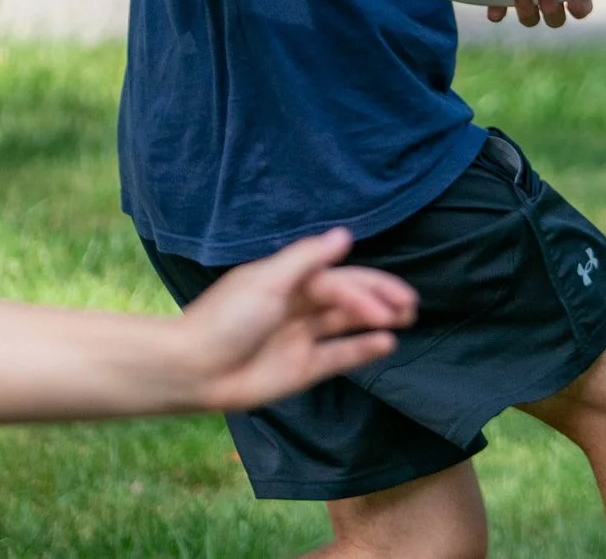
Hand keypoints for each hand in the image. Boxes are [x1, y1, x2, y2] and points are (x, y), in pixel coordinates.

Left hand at [175, 231, 416, 412]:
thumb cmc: (226, 319)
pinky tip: (386, 343)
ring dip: (376, 320)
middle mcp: (299, 306)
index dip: (366, 288)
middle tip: (411, 304)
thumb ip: (308, 259)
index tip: (390, 301)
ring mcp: (302, 338)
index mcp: (290, 281)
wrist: (194, 369)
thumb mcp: (267, 281)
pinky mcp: (302, 369)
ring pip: (347, 324)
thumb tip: (345, 235)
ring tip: (407, 318)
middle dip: (379, 298)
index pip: (338, 279)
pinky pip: (338, 355)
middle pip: (348, 298)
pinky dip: (362, 349)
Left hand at [486, 0, 594, 29]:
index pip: (581, 6)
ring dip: (527, 12)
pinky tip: (495, 11)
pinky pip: (499, 12)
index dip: (579, 8)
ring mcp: (525, 0)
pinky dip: (497, 13)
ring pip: (530, 19)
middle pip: (555, 19)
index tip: (575, 2)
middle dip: (551, 8)